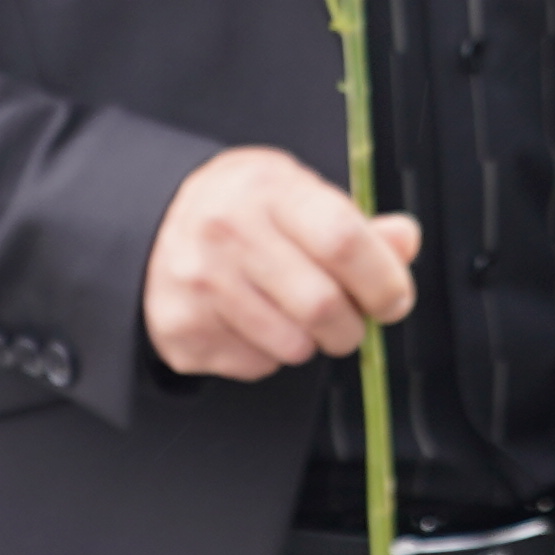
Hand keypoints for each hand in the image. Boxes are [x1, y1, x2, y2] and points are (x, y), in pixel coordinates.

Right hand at [142, 143, 416, 382]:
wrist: (150, 224)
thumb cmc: (241, 210)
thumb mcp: (296, 194)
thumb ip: (356, 224)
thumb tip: (404, 240)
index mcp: (267, 189)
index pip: (342, 240)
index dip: (382, 279)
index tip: (393, 298)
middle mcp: (226, 232)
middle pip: (322, 305)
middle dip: (352, 326)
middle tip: (348, 320)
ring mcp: (198, 283)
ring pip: (292, 345)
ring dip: (311, 343)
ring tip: (296, 316)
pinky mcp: (182, 328)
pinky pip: (256, 365)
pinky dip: (269, 355)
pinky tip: (253, 322)